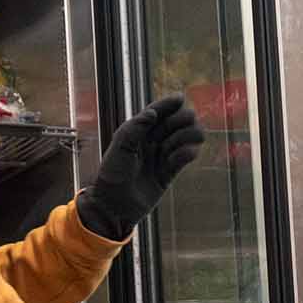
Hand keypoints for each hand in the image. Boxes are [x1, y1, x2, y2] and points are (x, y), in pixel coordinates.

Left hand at [75, 95, 205, 238]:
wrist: (114, 204)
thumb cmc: (112, 174)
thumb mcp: (120, 147)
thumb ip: (135, 128)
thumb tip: (152, 113)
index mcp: (137, 132)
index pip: (156, 113)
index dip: (168, 104)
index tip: (180, 98)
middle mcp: (150, 142)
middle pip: (174, 123)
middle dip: (182, 120)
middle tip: (185, 123)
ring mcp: (160, 157)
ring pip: (183, 139)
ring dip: (189, 135)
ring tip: (190, 140)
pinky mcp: (168, 173)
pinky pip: (184, 158)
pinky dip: (188, 153)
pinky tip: (185, 155)